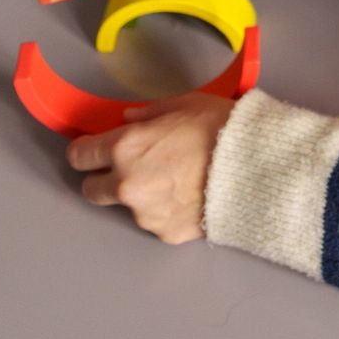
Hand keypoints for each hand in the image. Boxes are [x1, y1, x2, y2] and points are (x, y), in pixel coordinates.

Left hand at [67, 93, 232, 243]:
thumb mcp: (186, 104)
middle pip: (91, 190)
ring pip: (127, 208)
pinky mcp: (166, 234)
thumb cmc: (223, 128)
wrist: (258, 169)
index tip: (95, 150)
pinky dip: (166, 212)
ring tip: (176, 182)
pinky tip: (191, 197)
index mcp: (125, 147)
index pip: (80, 156)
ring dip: (140, 196)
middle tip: (130, 168)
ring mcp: (145, 214)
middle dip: (104, 179)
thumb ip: (149, 113)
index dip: (86, 151)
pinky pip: (156, 221)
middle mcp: (127, 184)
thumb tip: (129, 119)